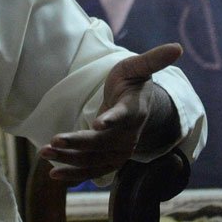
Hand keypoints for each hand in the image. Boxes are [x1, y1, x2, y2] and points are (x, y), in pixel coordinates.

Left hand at [39, 43, 182, 183]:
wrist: (138, 107)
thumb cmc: (133, 82)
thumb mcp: (138, 67)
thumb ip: (153, 59)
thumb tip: (176, 47)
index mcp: (134, 111)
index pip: (123, 116)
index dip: (112, 120)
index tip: (98, 123)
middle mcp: (127, 136)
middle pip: (101, 142)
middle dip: (77, 143)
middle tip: (53, 141)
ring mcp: (119, 151)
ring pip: (93, 159)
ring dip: (69, 159)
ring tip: (45, 153)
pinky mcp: (109, 160)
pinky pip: (91, 170)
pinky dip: (74, 174)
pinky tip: (54, 174)